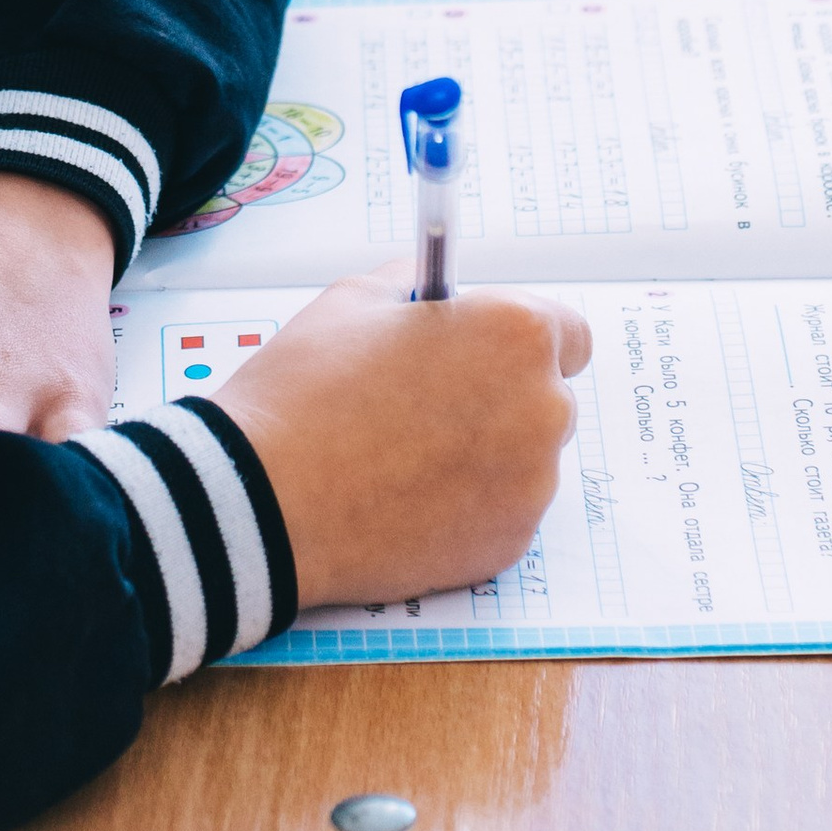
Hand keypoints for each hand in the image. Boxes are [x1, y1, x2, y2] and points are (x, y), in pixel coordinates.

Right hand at [214, 268, 590, 611]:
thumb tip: (436, 296)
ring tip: (405, 457)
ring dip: (486, 454)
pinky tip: (404, 498)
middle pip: (547, 397)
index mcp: (515, 334)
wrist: (264, 500)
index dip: (519, 341)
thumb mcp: (354, 300)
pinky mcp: (510, 543)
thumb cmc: (304, 392)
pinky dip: (468, 506)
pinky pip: (502, 512)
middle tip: (429, 406)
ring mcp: (532, 484)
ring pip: (526, 459)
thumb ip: (417, 287)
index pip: (567, 333)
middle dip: (502, 398)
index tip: (484, 351)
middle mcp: (542, 408)